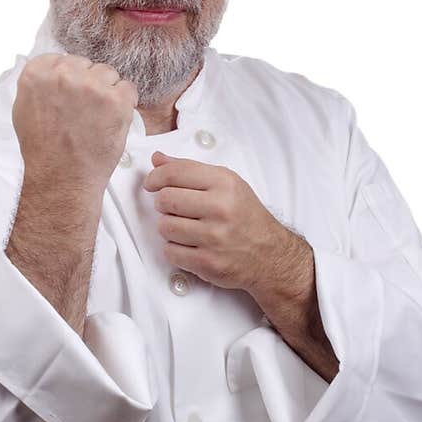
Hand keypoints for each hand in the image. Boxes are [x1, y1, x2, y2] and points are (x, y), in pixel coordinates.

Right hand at [12, 53, 137, 196]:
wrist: (62, 177)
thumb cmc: (43, 150)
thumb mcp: (24, 109)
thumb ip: (38, 85)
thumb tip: (50, 72)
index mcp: (37, 74)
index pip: (62, 58)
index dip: (70, 77)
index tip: (71, 93)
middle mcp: (64, 75)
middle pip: (86, 65)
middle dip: (88, 84)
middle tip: (84, 110)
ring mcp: (91, 86)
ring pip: (108, 74)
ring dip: (106, 92)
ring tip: (97, 117)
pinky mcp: (115, 99)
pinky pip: (128, 88)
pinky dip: (124, 103)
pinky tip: (111, 119)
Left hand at [142, 151, 310, 298]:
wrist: (270, 254)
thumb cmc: (245, 217)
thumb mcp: (227, 184)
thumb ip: (190, 170)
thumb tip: (157, 159)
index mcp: (224, 184)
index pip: (175, 173)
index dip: (155, 177)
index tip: (151, 183)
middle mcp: (220, 208)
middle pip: (165, 199)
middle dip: (163, 204)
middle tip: (174, 208)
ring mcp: (214, 237)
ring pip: (164, 226)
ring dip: (168, 228)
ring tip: (184, 228)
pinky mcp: (207, 262)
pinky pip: (170, 252)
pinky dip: (174, 249)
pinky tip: (189, 245)